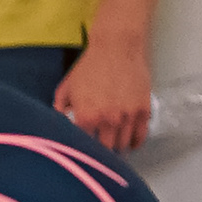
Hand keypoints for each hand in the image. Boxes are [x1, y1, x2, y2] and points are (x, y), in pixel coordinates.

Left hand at [54, 36, 155, 152]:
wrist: (116, 48)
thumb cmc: (90, 67)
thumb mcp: (66, 88)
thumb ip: (59, 111)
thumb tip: (58, 127)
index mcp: (85, 117)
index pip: (83, 147)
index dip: (82, 150)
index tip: (82, 152)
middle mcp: (108, 120)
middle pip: (105, 151)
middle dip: (100, 153)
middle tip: (98, 152)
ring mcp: (127, 117)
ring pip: (123, 146)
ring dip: (117, 148)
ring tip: (113, 146)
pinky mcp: (143, 111)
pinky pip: (140, 137)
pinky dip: (134, 142)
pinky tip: (129, 141)